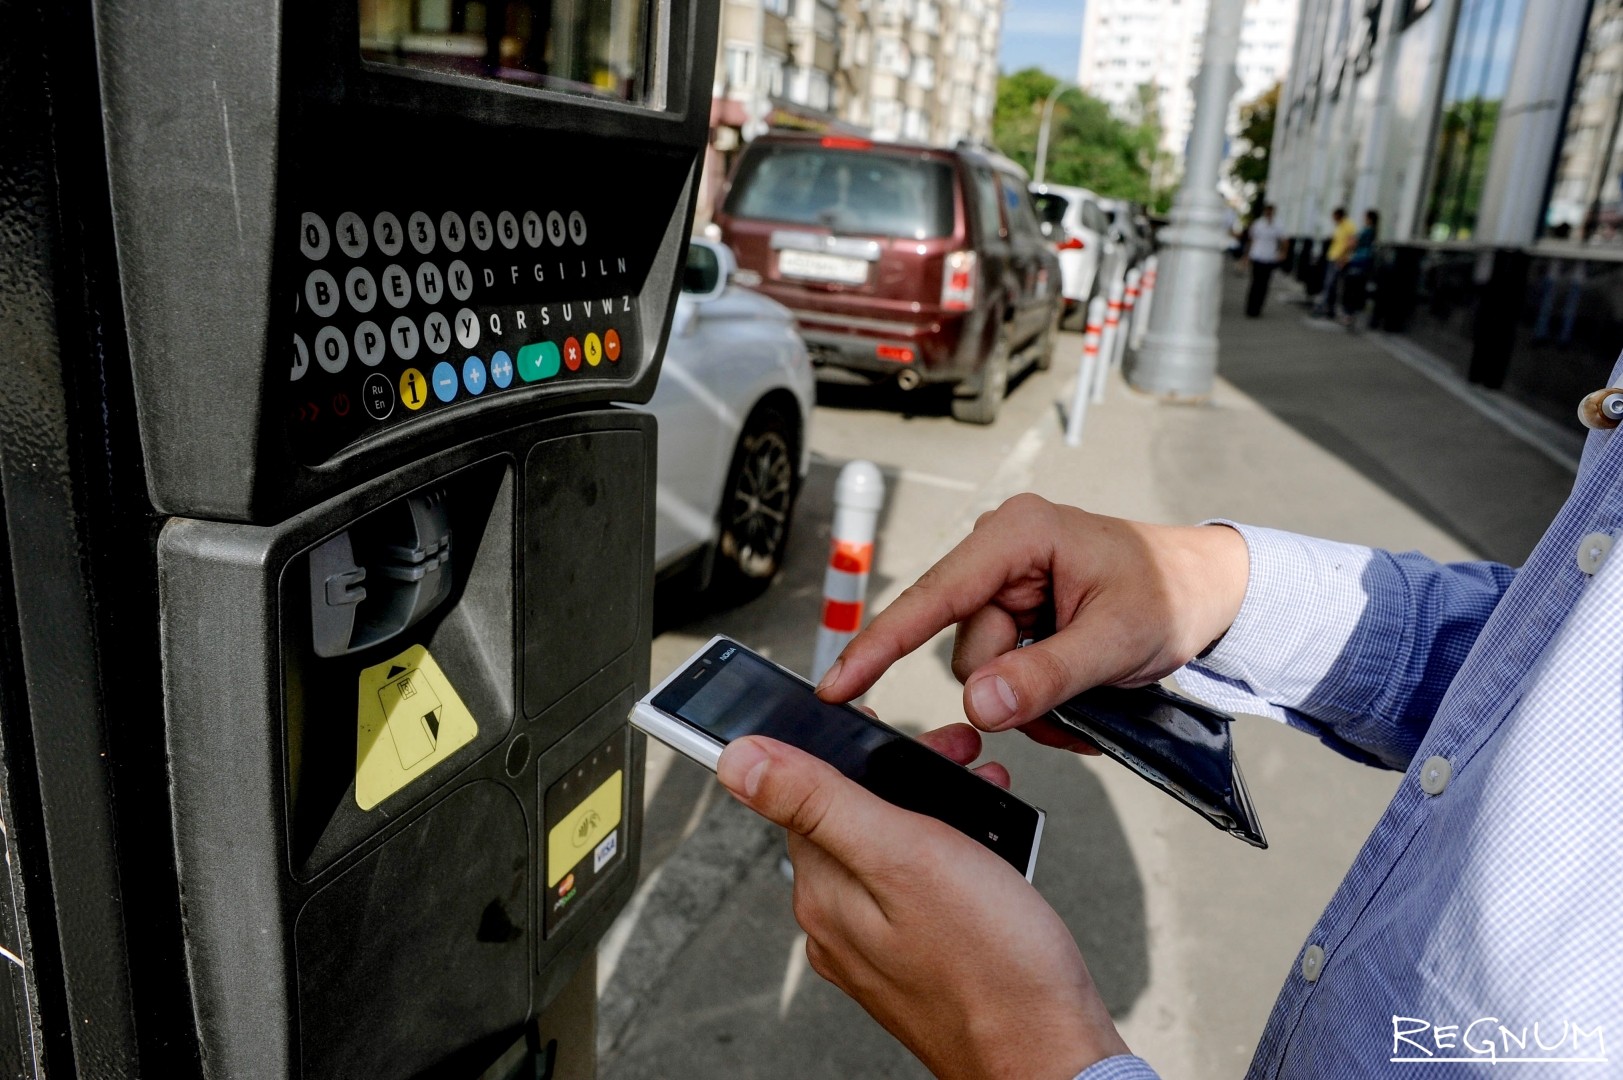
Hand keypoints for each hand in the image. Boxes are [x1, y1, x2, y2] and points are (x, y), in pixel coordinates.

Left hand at [717, 728, 1128, 1078]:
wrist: (1052, 1054)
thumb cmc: (993, 966)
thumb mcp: (903, 855)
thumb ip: (819, 801)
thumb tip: (738, 760)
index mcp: (824, 892)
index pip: (802, 791)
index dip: (846, 744)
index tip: (883, 721)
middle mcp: (840, 923)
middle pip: (851, 816)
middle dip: (903, 774)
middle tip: (955, 755)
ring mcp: (878, 947)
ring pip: (891, 848)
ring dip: (935, 810)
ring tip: (981, 797)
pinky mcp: (918, 961)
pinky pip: (920, 887)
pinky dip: (954, 854)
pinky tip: (988, 852)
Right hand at [817, 494, 1248, 733]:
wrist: (1211, 589)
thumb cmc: (1172, 593)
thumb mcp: (1117, 641)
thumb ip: (1046, 676)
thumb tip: (979, 706)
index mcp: (1017, 535)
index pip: (932, 597)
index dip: (880, 646)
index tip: (836, 686)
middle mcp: (1000, 552)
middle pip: (965, 650)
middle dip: (1016, 685)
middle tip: (1082, 686)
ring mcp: (1007, 584)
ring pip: (984, 670)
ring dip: (1033, 696)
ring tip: (1092, 686)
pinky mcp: (1017, 612)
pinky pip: (1005, 672)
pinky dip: (1039, 693)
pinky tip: (1080, 685)